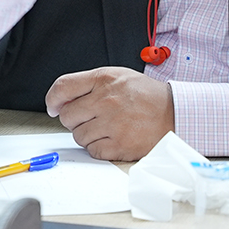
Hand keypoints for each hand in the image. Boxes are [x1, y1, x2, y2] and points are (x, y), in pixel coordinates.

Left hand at [46, 66, 173, 160]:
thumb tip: (59, 102)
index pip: (63, 87)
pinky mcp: (120, 145)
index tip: (53, 107)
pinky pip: (92, 150)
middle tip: (88, 119)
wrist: (175, 112)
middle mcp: (106, 100)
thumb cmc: (145, 95)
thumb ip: (88, 85)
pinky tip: (110, 139)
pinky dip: (98, 148)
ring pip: (78, 135)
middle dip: (73, 119)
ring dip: (86, 134)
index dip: (52, 100)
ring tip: (104, 128)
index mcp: (104, 79)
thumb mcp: (117, 77)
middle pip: (67, 115)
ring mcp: (113, 124)